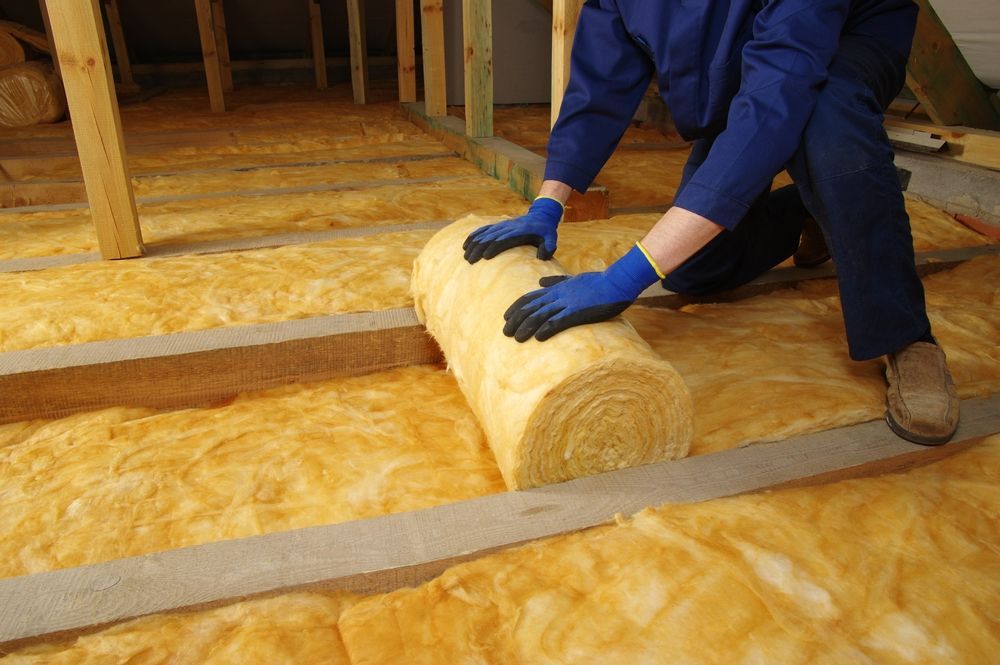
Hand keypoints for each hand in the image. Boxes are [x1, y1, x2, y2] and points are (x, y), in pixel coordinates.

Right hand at [463, 197, 562, 262]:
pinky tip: (466, 243)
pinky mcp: (498, 226)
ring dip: (474, 243)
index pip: (504, 239)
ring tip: (465, 255)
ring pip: (484, 233)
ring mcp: (502, 226)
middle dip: (479, 248)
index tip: (485, 257)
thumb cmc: (546, 231)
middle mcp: (508, 227)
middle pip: (490, 237)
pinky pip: (483, 229)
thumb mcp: (552, 238)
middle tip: (470, 261)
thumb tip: (542, 257)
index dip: (494, 247)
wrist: (541, 216)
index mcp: (519, 232)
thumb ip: (549, 247)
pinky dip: (474, 236)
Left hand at [503, 244, 661, 341]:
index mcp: (556, 289)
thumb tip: (540, 282)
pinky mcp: (578, 312)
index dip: (516, 307)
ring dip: (527, 327)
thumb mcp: (573, 279)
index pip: (530, 297)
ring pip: (541, 315)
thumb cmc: (598, 282)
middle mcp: (558, 296)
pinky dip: (547, 328)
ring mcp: (567, 303)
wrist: (617, 282)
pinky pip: (559, 321)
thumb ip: (556, 282)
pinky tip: (539, 337)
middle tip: (505, 332)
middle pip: (531, 307)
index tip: (506, 317)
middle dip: (516, 320)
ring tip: (516, 338)